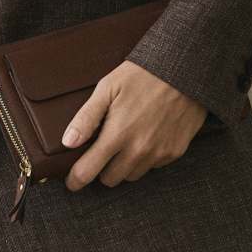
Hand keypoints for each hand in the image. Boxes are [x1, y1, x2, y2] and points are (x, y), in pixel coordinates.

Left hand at [63, 60, 207, 190]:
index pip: (89, 171)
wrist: (183, 70)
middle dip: (101, 168)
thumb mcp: (107, 88)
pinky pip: (153, 166)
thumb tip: (67, 143)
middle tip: (102, 149)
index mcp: (118, 134)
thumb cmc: (141, 75)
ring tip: (126, 140)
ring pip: (132, 175)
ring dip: (124, 165)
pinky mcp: (175, 152)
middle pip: (110, 179)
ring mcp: (159, 153)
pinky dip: (145, 158)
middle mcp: (139, 150)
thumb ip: (86, 118)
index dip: (76, 179)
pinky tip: (146, 136)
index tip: (71, 181)